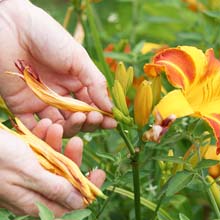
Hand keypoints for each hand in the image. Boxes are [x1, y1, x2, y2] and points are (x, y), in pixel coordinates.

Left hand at [0, 0, 115, 136]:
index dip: (102, 115)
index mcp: (75, 83)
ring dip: (71, 127)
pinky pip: (34, 126)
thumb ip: (95, 83)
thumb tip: (111, 108)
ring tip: (78, 119)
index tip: (112, 122)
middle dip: (88, 122)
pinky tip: (53, 125)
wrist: (11, 27)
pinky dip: (44, 131)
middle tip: (94, 118)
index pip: (91, 105)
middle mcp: (60, 95)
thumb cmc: (49, 38)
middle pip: (77, 118)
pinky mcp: (22, 106)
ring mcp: (42, 102)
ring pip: (59, 125)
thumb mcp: (78, 58)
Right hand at [0, 119, 104, 216]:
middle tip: (77, 141)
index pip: (71, 203)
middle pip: (65, 179)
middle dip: (72, 159)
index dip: (88, 189)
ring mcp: (30, 174)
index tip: (99, 172)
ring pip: (54, 162)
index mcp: (37, 201)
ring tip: (53, 126)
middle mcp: (35, 190)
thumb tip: (81, 202)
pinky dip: (44, 139)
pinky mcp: (25, 160)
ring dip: (56, 144)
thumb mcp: (28, 173)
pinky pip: (41, 152)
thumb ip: (55, 188)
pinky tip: (44, 126)